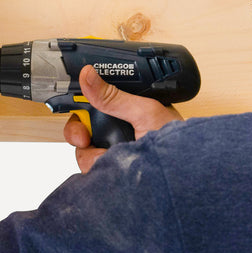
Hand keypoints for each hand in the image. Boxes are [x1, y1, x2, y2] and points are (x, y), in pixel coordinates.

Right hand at [63, 65, 183, 173]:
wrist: (179, 177)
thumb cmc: (176, 144)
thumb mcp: (145, 112)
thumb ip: (114, 96)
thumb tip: (89, 75)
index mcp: (128, 109)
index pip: (96, 99)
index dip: (81, 100)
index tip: (71, 101)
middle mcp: (118, 129)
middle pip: (82, 124)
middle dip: (78, 130)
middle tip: (83, 137)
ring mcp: (112, 151)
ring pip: (83, 148)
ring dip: (91, 152)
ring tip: (108, 156)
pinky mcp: (109, 169)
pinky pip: (88, 166)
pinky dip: (96, 166)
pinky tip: (111, 167)